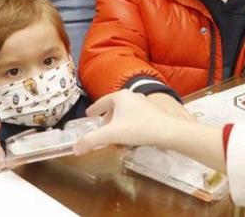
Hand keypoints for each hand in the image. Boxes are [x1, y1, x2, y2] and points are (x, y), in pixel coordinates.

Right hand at [74, 90, 189, 154]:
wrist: (169, 132)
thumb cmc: (139, 129)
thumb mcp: (111, 135)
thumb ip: (91, 140)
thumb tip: (75, 148)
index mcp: (120, 96)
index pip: (101, 102)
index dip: (93, 110)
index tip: (88, 115)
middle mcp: (132, 96)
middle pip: (113, 109)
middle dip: (107, 121)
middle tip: (102, 132)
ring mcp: (144, 104)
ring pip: (125, 115)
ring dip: (119, 127)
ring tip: (116, 140)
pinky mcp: (153, 114)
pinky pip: (136, 120)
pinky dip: (129, 129)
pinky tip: (131, 141)